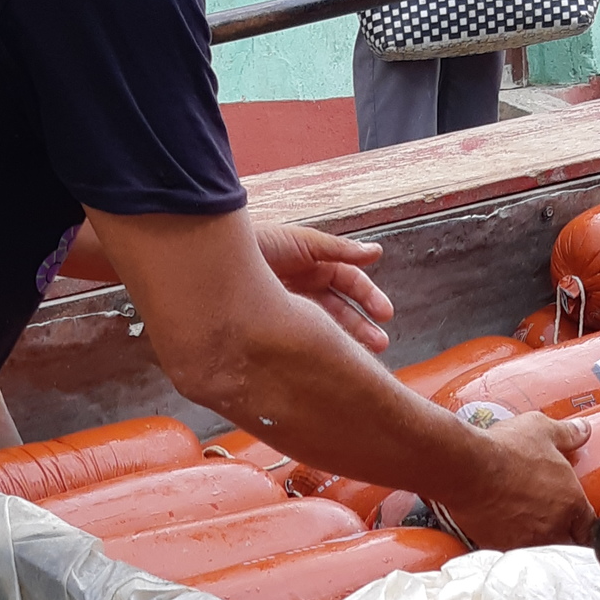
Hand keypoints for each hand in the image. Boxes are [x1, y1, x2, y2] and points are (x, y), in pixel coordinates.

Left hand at [254, 223, 392, 353]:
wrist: (214, 260)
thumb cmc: (258, 243)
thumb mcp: (302, 244)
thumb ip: (339, 250)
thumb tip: (375, 252)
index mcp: (313, 264)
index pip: (349, 282)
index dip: (368, 296)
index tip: (384, 313)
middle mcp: (303, 286)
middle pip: (340, 308)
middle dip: (361, 324)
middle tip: (381, 343)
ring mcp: (288, 304)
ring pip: (324, 324)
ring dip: (345, 338)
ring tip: (362, 355)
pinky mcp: (274, 321)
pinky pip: (301, 335)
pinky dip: (318, 345)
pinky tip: (330, 357)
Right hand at [438, 413, 595, 550]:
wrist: (466, 469)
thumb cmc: (504, 451)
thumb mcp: (542, 430)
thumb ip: (568, 434)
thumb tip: (583, 430)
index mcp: (571, 503)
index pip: (591, 529)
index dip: (586, 525)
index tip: (579, 520)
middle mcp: (552, 528)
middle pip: (567, 543)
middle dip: (563, 534)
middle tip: (551, 519)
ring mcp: (526, 541)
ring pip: (539, 550)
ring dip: (536, 539)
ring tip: (524, 521)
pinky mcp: (499, 547)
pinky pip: (510, 550)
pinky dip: (508, 541)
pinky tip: (501, 525)